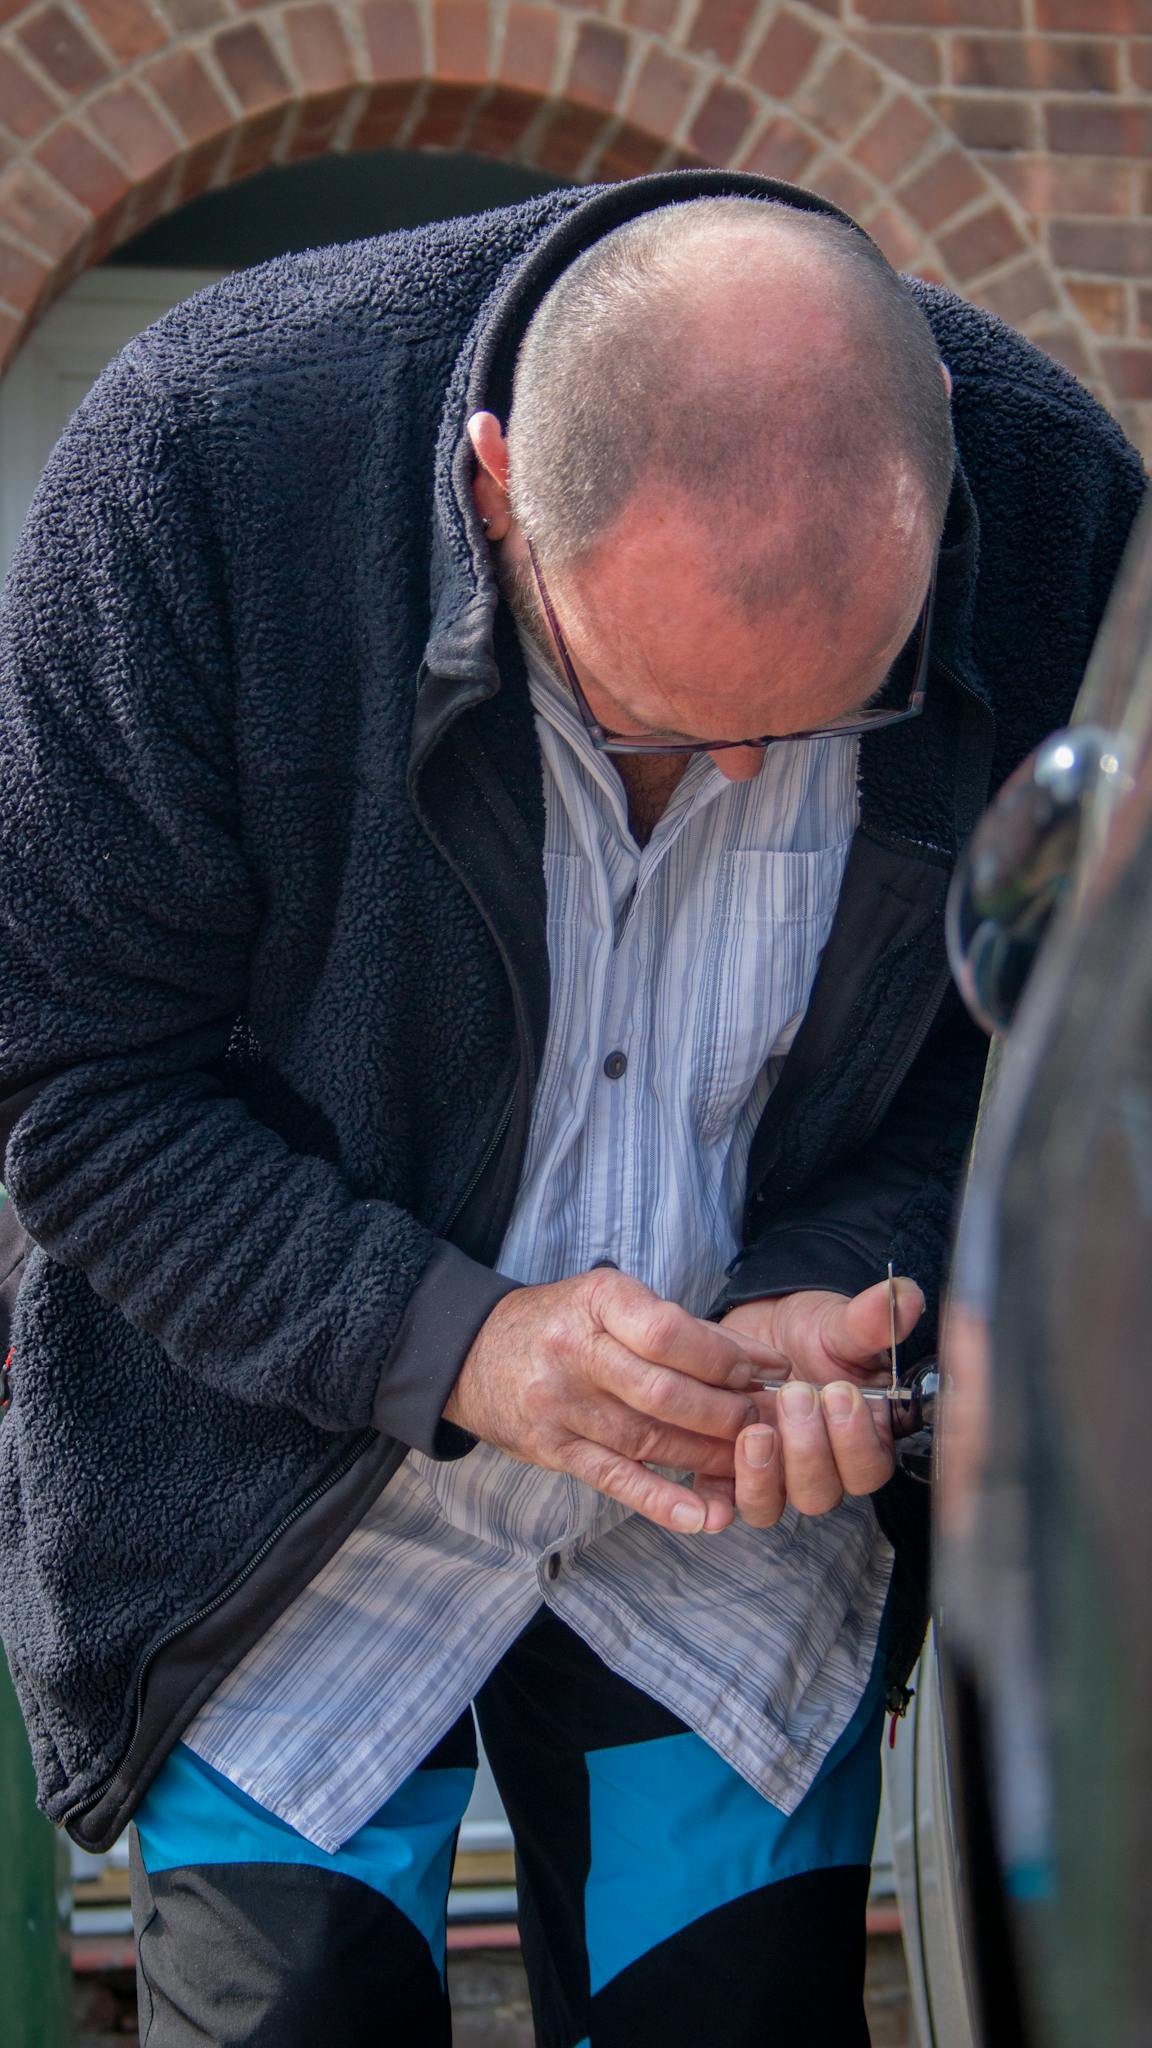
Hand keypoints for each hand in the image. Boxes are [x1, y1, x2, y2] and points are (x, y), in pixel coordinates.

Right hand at [443, 1269, 783, 1533]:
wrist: (472, 1352)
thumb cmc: (560, 1322)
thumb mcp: (610, 1302)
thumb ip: (681, 1328)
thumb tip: (761, 1361)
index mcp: (597, 1302)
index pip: (670, 1332)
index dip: (725, 1357)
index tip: (765, 1370)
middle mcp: (575, 1352)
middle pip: (665, 1392)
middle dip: (725, 1412)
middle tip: (765, 1421)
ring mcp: (560, 1405)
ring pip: (647, 1438)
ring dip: (706, 1455)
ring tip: (748, 1461)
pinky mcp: (553, 1449)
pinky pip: (613, 1479)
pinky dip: (659, 1500)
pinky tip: (700, 1516)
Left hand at [693, 1278, 924, 1528]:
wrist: (763, 1327)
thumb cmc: (811, 1332)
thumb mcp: (838, 1323)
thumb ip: (870, 1320)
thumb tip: (903, 1297)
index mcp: (859, 1441)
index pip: (869, 1469)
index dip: (856, 1442)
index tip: (840, 1393)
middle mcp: (819, 1468)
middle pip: (820, 1494)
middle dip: (808, 1450)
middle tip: (796, 1394)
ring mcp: (772, 1474)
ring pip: (770, 1506)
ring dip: (763, 1475)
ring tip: (755, 1430)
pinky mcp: (727, 1469)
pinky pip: (721, 1500)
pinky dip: (715, 1501)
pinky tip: (710, 1488)